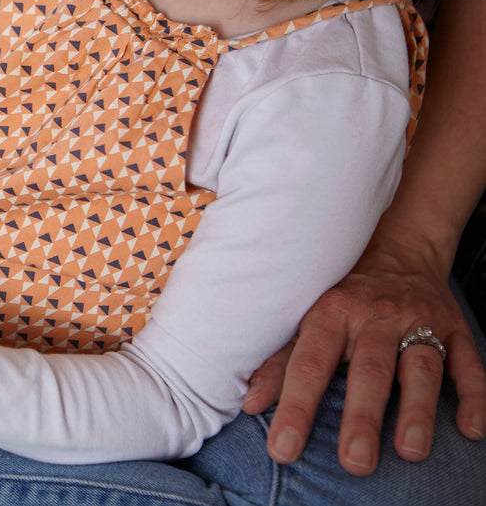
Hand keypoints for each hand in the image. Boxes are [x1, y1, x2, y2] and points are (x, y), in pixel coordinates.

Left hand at [243, 220, 485, 474]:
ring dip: (417, 410)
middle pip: (369, 370)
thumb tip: (249, 404)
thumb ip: (281, 363)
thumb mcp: (307, 320)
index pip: (308, 363)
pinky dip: (474, 396)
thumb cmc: (343, 298)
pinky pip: (469, 364)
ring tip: (410, 451)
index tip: (283, 450)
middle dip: (361, 416)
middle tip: (354, 463)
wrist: (400, 250)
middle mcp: (375, 317)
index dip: (295, 407)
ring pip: (420, 367)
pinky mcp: (457, 331)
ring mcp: (420, 323)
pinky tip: (472, 430)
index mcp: (331, 313)